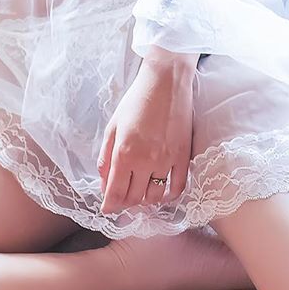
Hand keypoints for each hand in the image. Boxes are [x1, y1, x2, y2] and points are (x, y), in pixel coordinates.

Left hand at [98, 60, 193, 213]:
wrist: (166, 81)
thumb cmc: (136, 100)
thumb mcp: (113, 126)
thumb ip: (105, 158)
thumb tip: (104, 185)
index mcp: (124, 153)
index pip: (115, 195)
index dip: (109, 206)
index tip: (107, 208)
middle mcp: (146, 161)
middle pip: (134, 199)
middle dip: (125, 202)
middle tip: (123, 195)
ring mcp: (167, 160)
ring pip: (155, 197)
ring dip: (146, 199)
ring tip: (141, 189)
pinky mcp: (184, 156)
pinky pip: (178, 187)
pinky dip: (168, 195)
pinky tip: (162, 190)